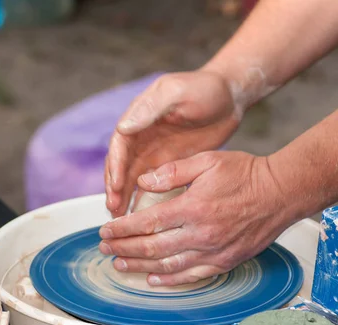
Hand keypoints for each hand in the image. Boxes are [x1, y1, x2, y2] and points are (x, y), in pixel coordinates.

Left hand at [99, 151, 290, 285]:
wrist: (282, 192)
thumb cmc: (245, 174)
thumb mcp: (207, 161)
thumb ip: (172, 171)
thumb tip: (142, 181)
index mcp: (193, 207)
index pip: (146, 223)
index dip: (122, 229)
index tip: (105, 230)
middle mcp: (201, 233)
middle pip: (151, 247)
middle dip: (123, 248)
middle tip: (105, 248)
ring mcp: (213, 251)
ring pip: (167, 265)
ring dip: (139, 266)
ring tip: (119, 264)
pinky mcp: (225, 261)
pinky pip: (192, 276)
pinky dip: (170, 280)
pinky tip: (153, 279)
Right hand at [106, 70, 241, 216]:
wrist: (230, 97)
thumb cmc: (204, 89)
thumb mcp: (177, 93)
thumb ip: (151, 109)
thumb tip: (124, 127)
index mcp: (138, 118)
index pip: (119, 145)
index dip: (115, 166)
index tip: (116, 184)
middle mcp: (140, 137)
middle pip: (120, 165)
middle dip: (115, 187)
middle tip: (113, 207)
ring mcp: (152, 152)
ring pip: (131, 178)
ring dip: (123, 196)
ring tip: (119, 216)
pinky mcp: (166, 164)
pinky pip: (150, 184)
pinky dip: (142, 198)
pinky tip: (140, 216)